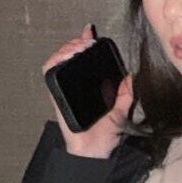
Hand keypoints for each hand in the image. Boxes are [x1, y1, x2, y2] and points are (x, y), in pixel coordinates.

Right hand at [42, 25, 132, 158]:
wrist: (94, 151)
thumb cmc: (105, 135)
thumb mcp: (121, 111)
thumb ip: (126, 94)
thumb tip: (131, 76)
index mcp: (88, 87)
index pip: (83, 59)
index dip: (84, 42)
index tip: (90, 31)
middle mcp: (74, 86)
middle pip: (69, 55)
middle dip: (76, 42)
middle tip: (87, 40)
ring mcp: (64, 90)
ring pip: (57, 61)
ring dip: (66, 48)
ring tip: (78, 47)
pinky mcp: (56, 97)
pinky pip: (50, 75)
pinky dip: (55, 62)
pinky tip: (66, 56)